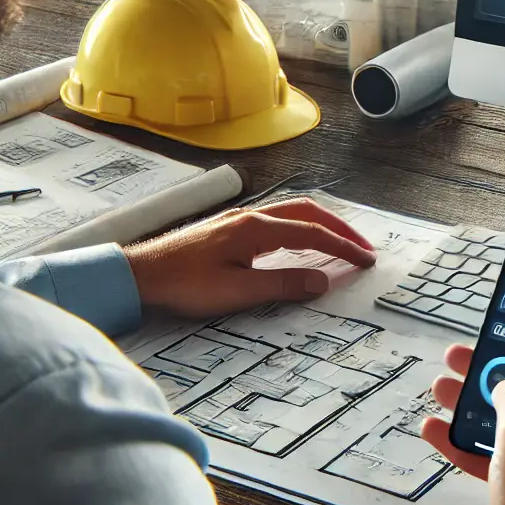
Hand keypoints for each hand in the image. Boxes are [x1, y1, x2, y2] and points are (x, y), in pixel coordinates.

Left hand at [125, 197, 374, 317]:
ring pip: (291, 212)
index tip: (365, 260)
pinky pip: (276, 219)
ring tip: (339, 241)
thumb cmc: (183, 285)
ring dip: (320, 224)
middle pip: (307, 212)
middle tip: (362, 247)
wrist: (139, 274)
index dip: (343, 247)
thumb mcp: (236, 292)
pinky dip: (300, 226)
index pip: (313, 234)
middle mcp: (250, 217)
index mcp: (257, 229)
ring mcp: (238, 220)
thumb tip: (322, 281)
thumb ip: (282, 284)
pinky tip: (298, 242)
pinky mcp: (227, 229)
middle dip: (339, 227)